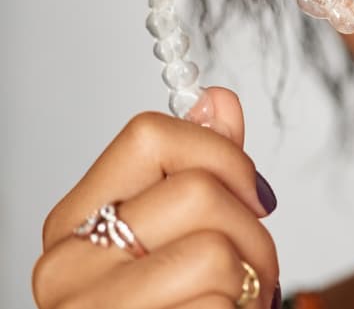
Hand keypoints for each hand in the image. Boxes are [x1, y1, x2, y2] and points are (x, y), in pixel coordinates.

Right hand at [32, 87, 280, 308]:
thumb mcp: (186, 233)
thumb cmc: (181, 307)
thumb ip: (201, 167)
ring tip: (236, 299)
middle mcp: (66, 269)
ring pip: (215, 250)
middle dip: (254, 230)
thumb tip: (218, 100)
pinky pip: (217, 303)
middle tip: (250, 266)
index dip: (219, 152)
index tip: (249, 190)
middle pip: (199, 193)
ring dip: (253, 278)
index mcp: (76, 224)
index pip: (147, 134)